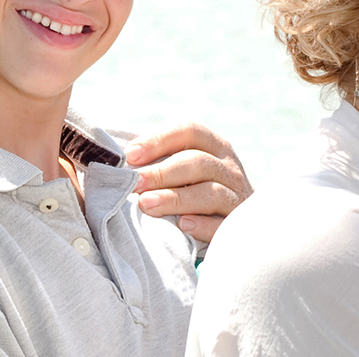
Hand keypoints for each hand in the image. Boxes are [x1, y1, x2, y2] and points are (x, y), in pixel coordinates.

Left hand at [124, 122, 252, 242]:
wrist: (243, 227)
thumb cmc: (195, 190)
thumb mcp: (184, 168)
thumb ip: (157, 159)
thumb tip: (115, 153)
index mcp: (214, 146)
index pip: (189, 131)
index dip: (158, 139)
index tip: (130, 155)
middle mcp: (229, 168)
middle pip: (197, 162)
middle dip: (161, 172)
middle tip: (134, 183)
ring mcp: (237, 197)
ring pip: (209, 193)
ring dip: (175, 198)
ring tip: (147, 204)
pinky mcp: (239, 226)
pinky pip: (223, 225)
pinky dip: (203, 225)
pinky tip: (182, 225)